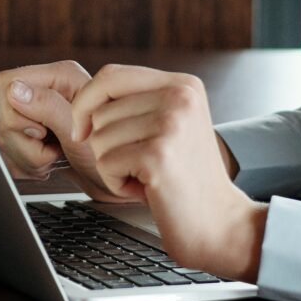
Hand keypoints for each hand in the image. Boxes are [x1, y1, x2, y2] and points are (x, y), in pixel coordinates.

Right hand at [0, 61, 140, 203]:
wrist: (122, 184)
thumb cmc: (114, 155)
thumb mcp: (82, 131)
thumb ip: (48, 106)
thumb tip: (14, 90)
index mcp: (58, 76)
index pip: (6, 84)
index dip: (18, 113)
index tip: (44, 131)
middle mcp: (45, 91)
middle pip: (4, 114)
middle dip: (25, 142)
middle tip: (55, 150)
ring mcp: (36, 114)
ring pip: (4, 136)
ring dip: (29, 157)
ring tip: (57, 158)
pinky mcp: (31, 136)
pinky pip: (7, 152)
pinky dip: (26, 166)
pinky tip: (50, 164)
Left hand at [66, 65, 265, 279]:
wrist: (219, 224)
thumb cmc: (185, 179)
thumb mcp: (169, 126)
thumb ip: (137, 103)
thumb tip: (82, 102)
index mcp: (183, 84)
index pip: (111, 76)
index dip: (85, 102)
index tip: (81, 130)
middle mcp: (180, 96)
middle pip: (100, 110)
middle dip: (106, 144)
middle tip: (141, 164)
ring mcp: (170, 124)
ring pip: (99, 138)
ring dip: (113, 166)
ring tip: (148, 176)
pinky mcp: (157, 155)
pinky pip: (106, 163)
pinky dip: (117, 184)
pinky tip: (147, 190)